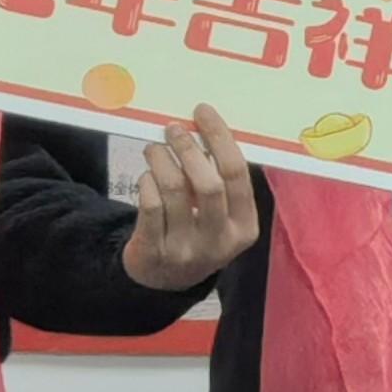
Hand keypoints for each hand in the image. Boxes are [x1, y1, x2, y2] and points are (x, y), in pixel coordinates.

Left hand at [121, 106, 262, 290]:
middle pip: (209, 183)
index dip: (219, 137)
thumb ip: (220, 181)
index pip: (237, 173)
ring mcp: (187, 249)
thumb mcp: (222, 216)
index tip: (203, 113)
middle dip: (188, 148)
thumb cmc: (198, 231)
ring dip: (161, 160)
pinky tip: (147, 177)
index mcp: (245, 226)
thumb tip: (202, 130)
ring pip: (174, 190)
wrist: (166, 279)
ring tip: (154, 149)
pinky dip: (147, 183)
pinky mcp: (155, 251)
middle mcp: (219, 241)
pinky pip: (150, 205)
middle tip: (173, 129)